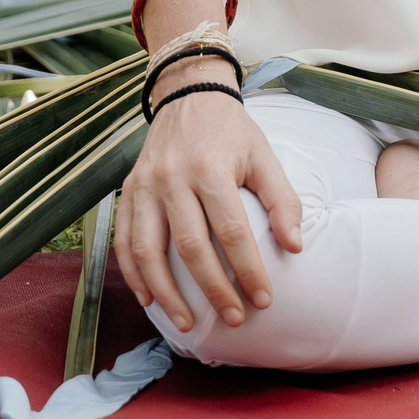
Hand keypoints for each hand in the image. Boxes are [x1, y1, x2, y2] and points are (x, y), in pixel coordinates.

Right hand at [114, 82, 302, 332]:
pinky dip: (134, 273)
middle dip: (212, 289)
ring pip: (148, 249)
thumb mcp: (263, 156)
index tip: (264, 299)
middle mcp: (172, 178)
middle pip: (190, 246)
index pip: (231, 230)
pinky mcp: (129, 190)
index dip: (248, 270)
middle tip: (234, 318)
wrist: (186, 95)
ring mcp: (145, 185)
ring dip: (167, 292)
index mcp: (209, 168)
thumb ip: (282, 199)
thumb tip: (295, 247)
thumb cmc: (230, 131)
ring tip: (188, 323)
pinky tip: (150, 298)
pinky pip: (124, 239)